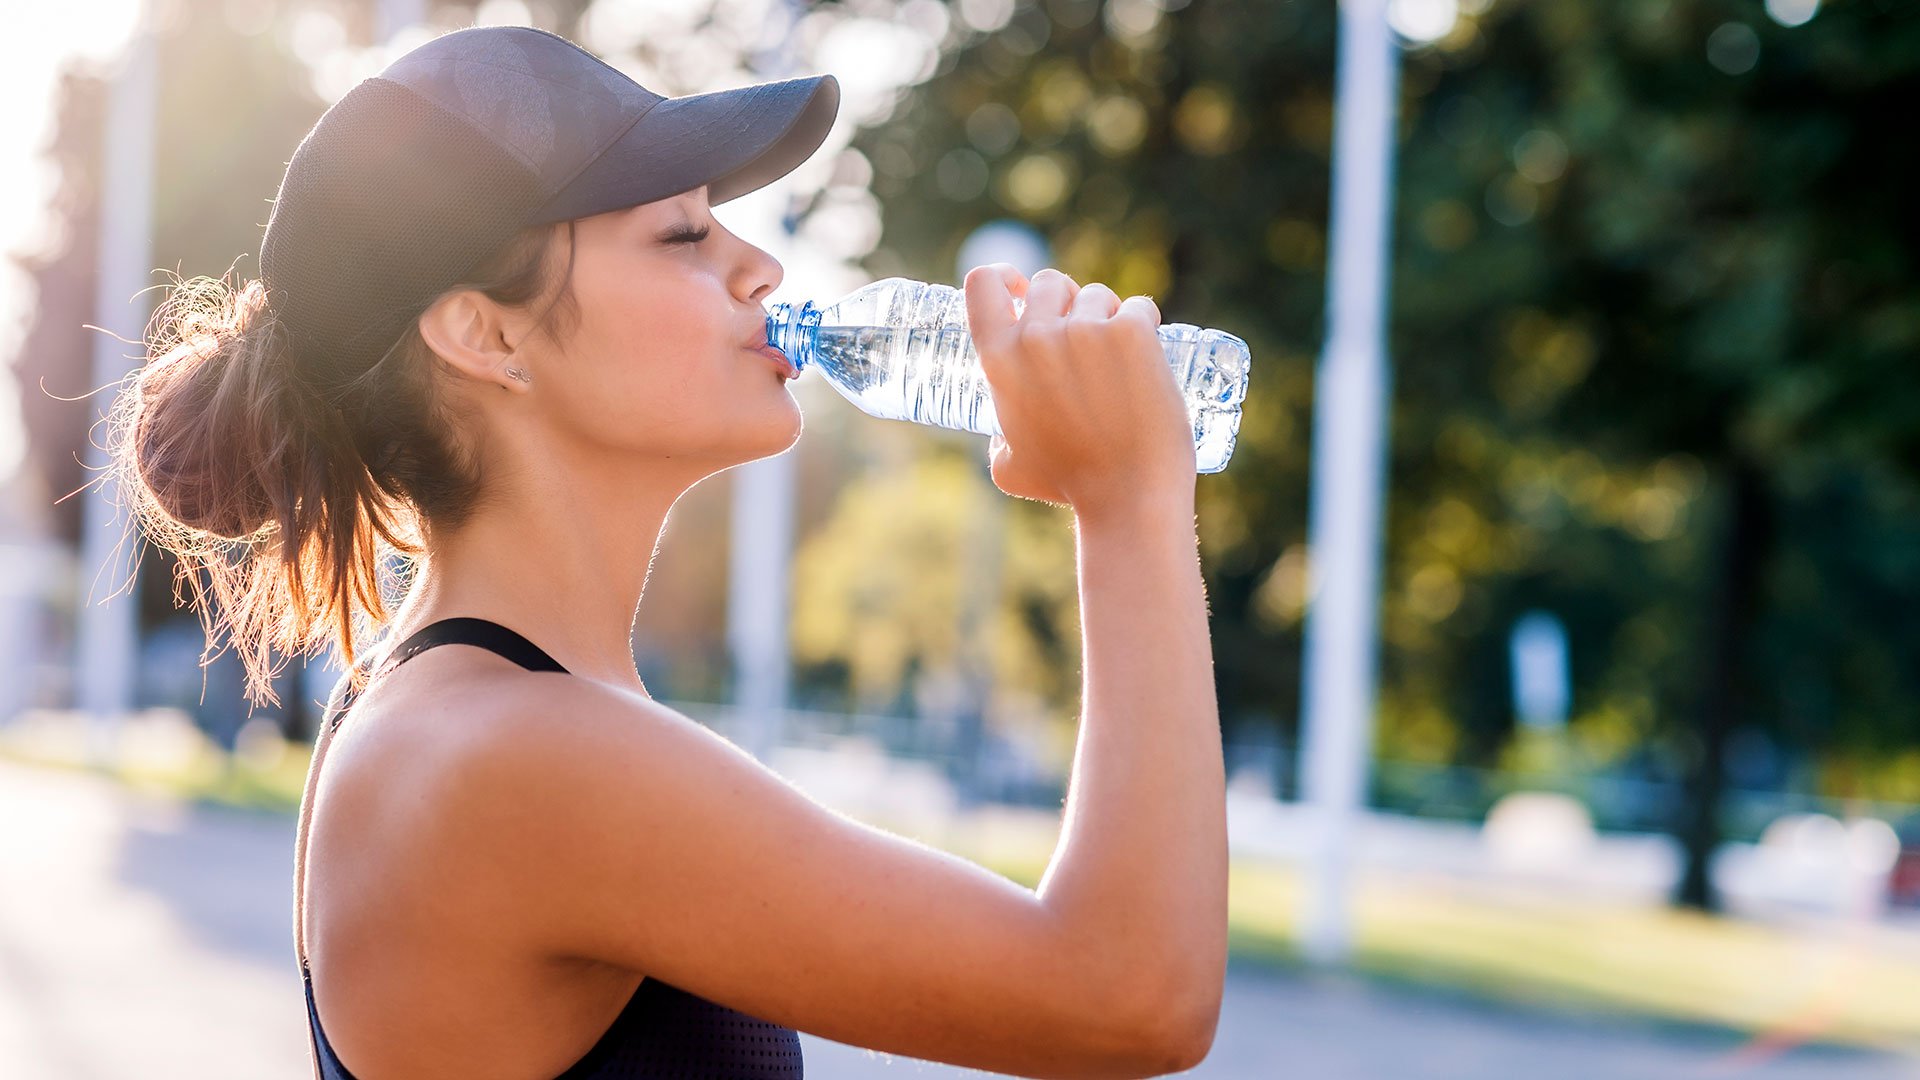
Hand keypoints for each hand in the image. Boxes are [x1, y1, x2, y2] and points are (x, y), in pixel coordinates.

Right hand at [964, 264, 1193, 513]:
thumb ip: (998, 440)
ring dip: (1108, 316)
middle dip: (1067, 303)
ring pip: (1097, 295)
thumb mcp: (1009, 466)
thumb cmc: (1070, 485)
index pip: (983, 283)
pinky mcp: (1131, 331)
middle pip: (1049, 283)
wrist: (1128, 496)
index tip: (1020, 288)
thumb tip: (1002, 435)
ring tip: (1120, 362)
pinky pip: (1138, 306)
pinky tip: (1149, 353)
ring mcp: (1085, 330)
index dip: (1003, 277)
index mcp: (999, 359)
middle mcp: (1036, 335)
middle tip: (1087, 340)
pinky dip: (1145, 323)